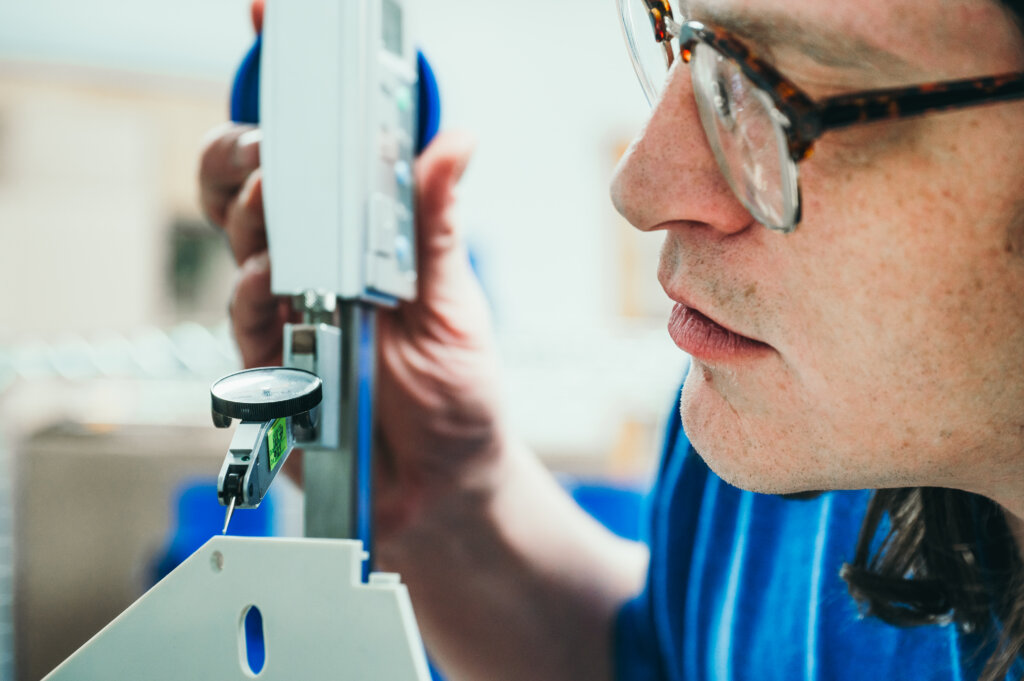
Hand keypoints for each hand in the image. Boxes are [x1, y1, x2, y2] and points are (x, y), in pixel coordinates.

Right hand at [198, 125, 507, 538]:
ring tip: (274, 201)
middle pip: (258, 205)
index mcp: (360, 252)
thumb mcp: (453, 302)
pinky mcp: (272, 371)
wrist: (445, 483)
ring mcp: (290, 322)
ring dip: (253, 223)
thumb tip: (455, 142)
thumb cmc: (456, 392)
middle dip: (251, 168)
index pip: (314, 180)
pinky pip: (247, 321)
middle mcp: (317, 279)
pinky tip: (271, 278)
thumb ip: (436, 226)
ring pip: (244, 253)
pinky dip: (253, 293)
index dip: (295, 143)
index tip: (303, 117)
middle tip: (270, 152)